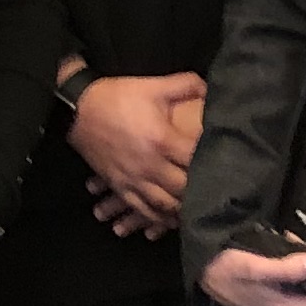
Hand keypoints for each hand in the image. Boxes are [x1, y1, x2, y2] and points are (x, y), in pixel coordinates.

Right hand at [70, 72, 202, 239]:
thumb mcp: (152, 85)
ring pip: (165, 205)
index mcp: (161, 139)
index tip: (227, 161)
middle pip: (184, 188)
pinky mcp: (121, 187)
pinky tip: (171, 221)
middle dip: (202, 190)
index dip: (213, 160)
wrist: (78, 111)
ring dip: (183, 210)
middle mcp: (150, 165)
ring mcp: (134, 180)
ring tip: (199, 209)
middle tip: (218, 190)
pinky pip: (142, 210)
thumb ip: (184, 85)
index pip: (195, 158)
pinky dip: (158, 219)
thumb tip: (209, 88)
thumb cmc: (117, 98)